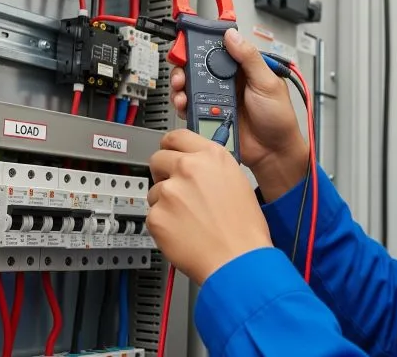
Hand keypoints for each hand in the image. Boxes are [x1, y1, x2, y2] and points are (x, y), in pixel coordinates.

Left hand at [147, 129, 271, 284]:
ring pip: (154, 191)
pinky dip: (164, 225)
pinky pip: (153, 215)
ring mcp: (170, 191)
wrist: (237, 260)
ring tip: (188, 219)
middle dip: (163, 173)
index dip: (171, 147)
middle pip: (158, 159)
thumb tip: (194, 165)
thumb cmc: (244, 228)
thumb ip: (210, 167)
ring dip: (165, 202)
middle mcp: (188, 168)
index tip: (169, 153)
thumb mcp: (237, 181)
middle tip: (177, 191)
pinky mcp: (157, 216)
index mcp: (211, 156)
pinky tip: (183, 232)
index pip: (176, 136)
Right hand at [170, 28, 307, 201]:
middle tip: (181, 72)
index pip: (217, 50)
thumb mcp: (267, 83)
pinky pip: (191, 107)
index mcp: (242, 69)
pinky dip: (183, 105)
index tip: (188, 44)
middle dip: (185, 67)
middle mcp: (227, 82)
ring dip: (181, 86)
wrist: (273, 152)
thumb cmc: (278, 118)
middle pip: (198, 67)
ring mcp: (217, 99)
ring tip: (182, 90)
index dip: (200, 45)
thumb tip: (232, 35)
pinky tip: (185, 105)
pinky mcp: (210, 115)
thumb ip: (249, 58)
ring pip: (191, 87)